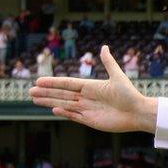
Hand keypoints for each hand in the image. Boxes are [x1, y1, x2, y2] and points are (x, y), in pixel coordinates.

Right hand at [29, 45, 157, 132]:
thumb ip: (109, 62)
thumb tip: (104, 47)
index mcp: (91, 86)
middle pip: (61, 94)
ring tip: (34, 99)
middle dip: (46, 92)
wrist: (138, 113)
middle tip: (30, 91)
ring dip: (49, 102)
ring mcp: (87, 109)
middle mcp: (87, 97)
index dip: (53, 82)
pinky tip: (53, 109)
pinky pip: (74, 116)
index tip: (39, 81)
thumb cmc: (130, 95)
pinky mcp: (90, 120)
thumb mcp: (118, 77)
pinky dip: (64, 113)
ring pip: (64, 105)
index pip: (67, 83)